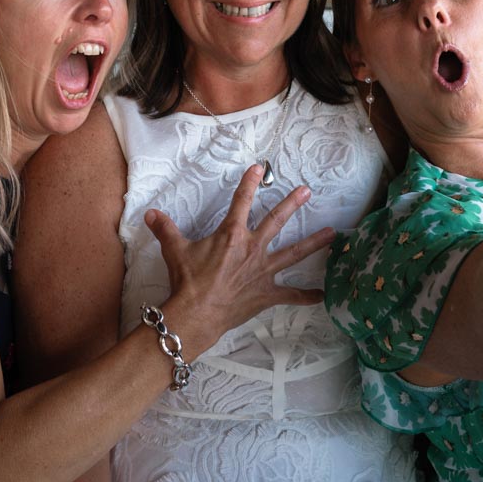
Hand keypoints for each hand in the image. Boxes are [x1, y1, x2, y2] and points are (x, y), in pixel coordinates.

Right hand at [147, 164, 334, 342]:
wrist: (196, 313)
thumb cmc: (187, 280)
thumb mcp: (174, 250)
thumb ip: (165, 229)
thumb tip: (150, 213)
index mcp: (232, 235)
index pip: (242, 201)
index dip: (250, 183)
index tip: (259, 167)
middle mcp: (252, 248)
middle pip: (276, 221)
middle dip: (292, 204)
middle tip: (307, 192)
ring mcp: (263, 271)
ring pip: (293, 253)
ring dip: (313, 243)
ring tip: (332, 233)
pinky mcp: (266, 293)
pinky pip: (291, 295)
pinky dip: (307, 296)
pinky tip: (323, 295)